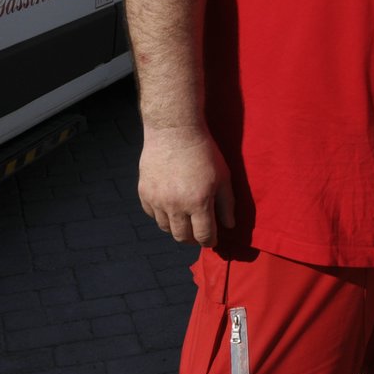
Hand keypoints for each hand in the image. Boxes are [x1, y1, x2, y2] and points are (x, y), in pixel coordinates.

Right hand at [138, 128, 234, 246]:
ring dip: (177, 228)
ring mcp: (157, 200)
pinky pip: (152, 215)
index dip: (210, 241)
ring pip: (166, 228)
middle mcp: (175, 205)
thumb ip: (227, 204)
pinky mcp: (144, 193)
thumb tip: (229, 226)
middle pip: (182, 237)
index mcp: (199, 202)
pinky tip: (170, 208)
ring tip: (185, 221)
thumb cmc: (204, 152)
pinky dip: (162, 216)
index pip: (204, 235)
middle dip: (193, 239)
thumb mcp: (223, 177)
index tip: (212, 240)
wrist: (174, 131)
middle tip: (199, 234)